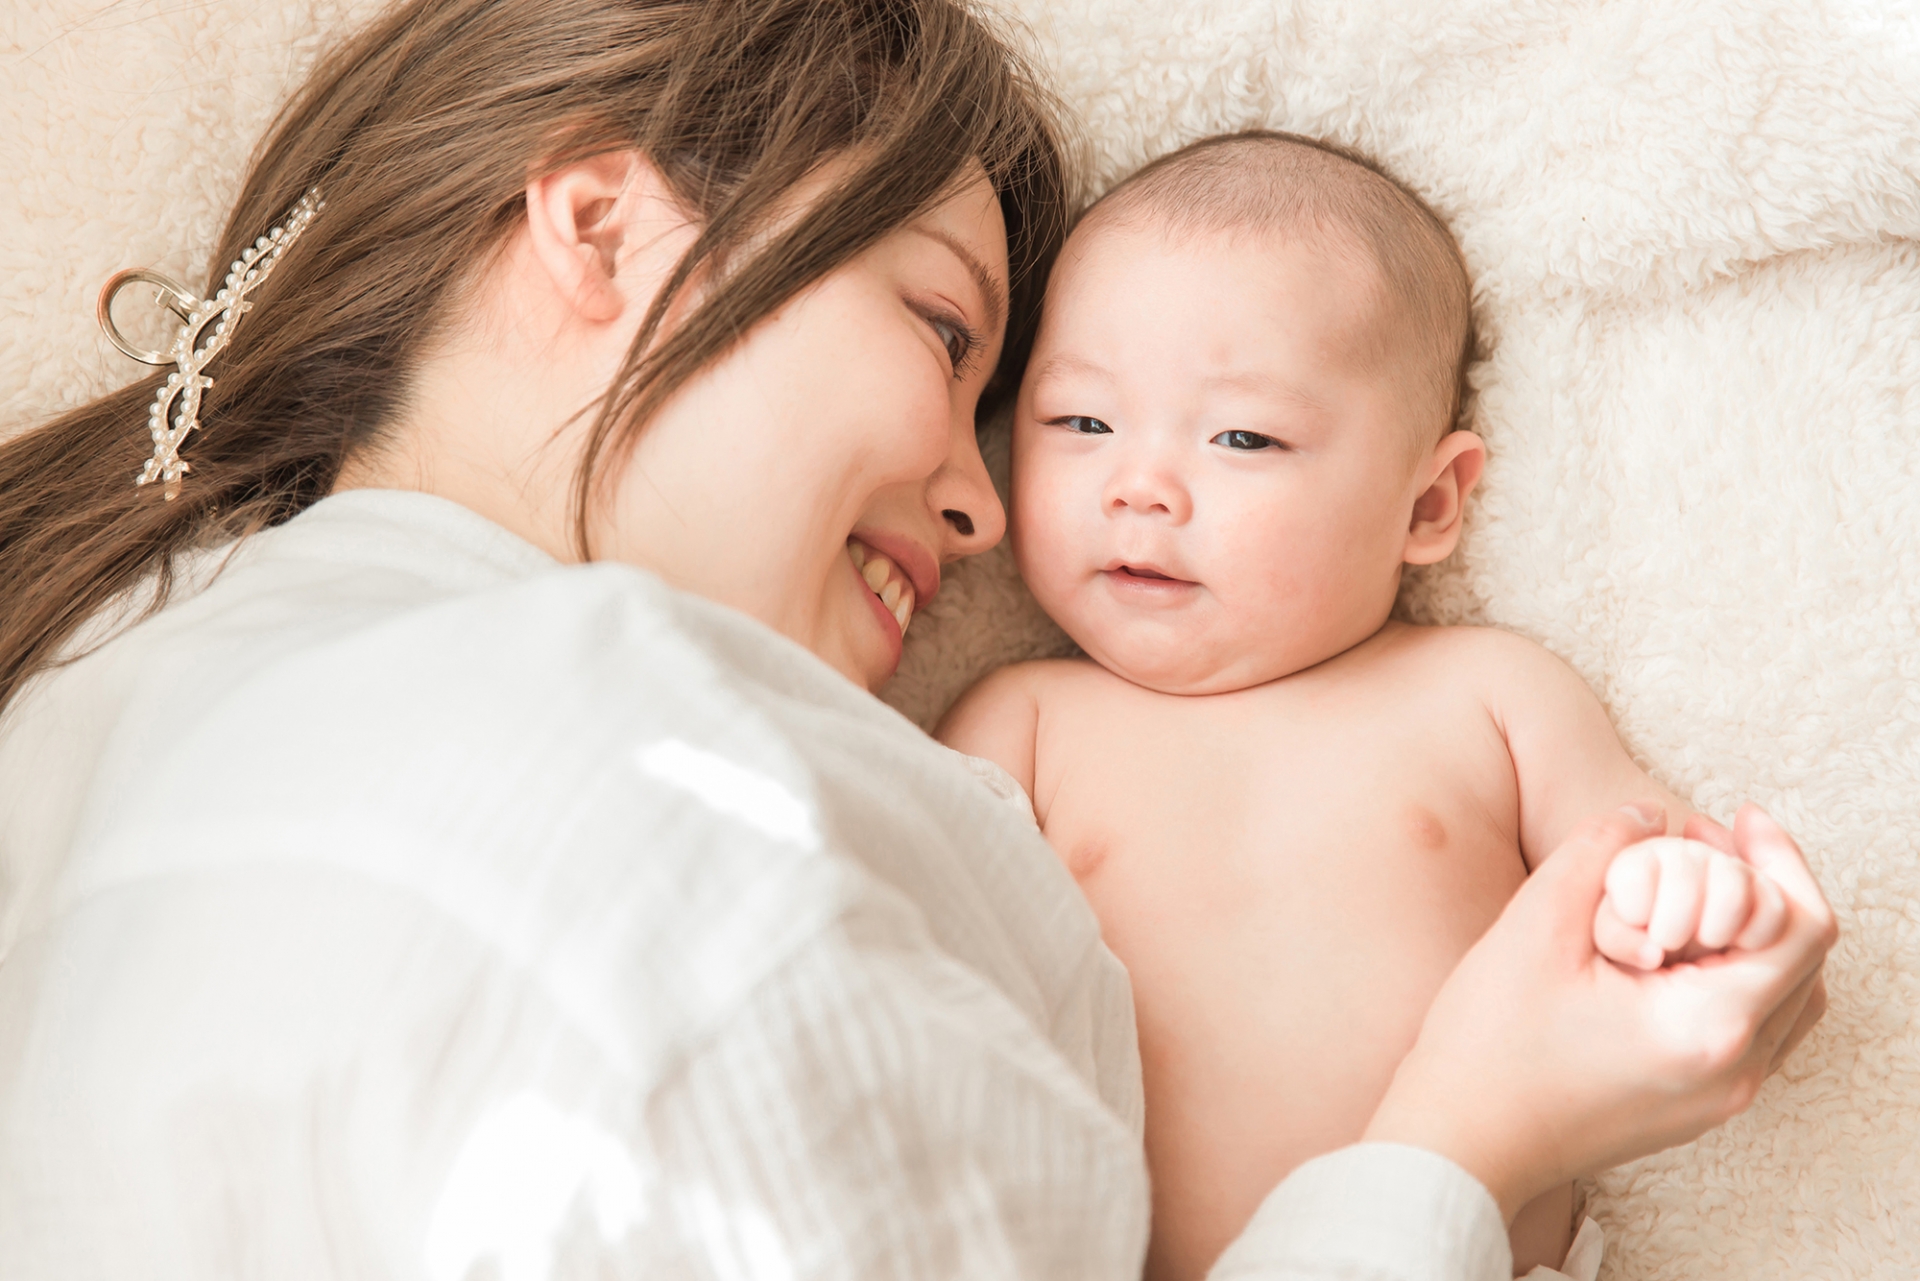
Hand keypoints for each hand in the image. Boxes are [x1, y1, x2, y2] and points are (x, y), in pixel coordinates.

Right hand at [1363, 802, 1834, 1221]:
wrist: (1461, 1140)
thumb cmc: (1490, 1046)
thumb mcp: (1535, 926)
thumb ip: (1599, 850)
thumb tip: (1647, 813)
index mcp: (1709, 1027)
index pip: (1802, 929)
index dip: (1778, 859)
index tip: (1733, 818)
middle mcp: (1735, 1071)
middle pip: (1804, 962)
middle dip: (1764, 889)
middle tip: (1706, 842)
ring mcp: (1719, 1097)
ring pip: (1784, 998)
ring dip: (1753, 934)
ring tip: (1692, 889)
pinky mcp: (1694, 1106)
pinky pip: (1752, 1030)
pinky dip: (1733, 975)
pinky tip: (1673, 945)